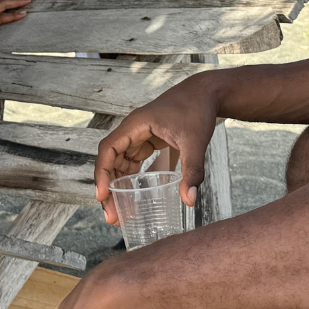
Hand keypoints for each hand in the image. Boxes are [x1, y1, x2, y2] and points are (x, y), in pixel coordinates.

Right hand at [95, 73, 219, 222]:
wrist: (206, 93)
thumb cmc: (197, 110)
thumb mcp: (195, 142)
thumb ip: (192, 171)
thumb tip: (189, 201)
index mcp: (136, 124)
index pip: (108, 149)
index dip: (102, 173)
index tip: (103, 196)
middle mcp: (132, 129)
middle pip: (110, 159)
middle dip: (108, 187)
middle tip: (111, 215)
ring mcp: (138, 134)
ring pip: (119, 162)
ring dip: (116, 185)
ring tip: (119, 211)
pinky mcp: (147, 139)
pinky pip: (131, 161)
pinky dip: (129, 178)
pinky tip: (131, 196)